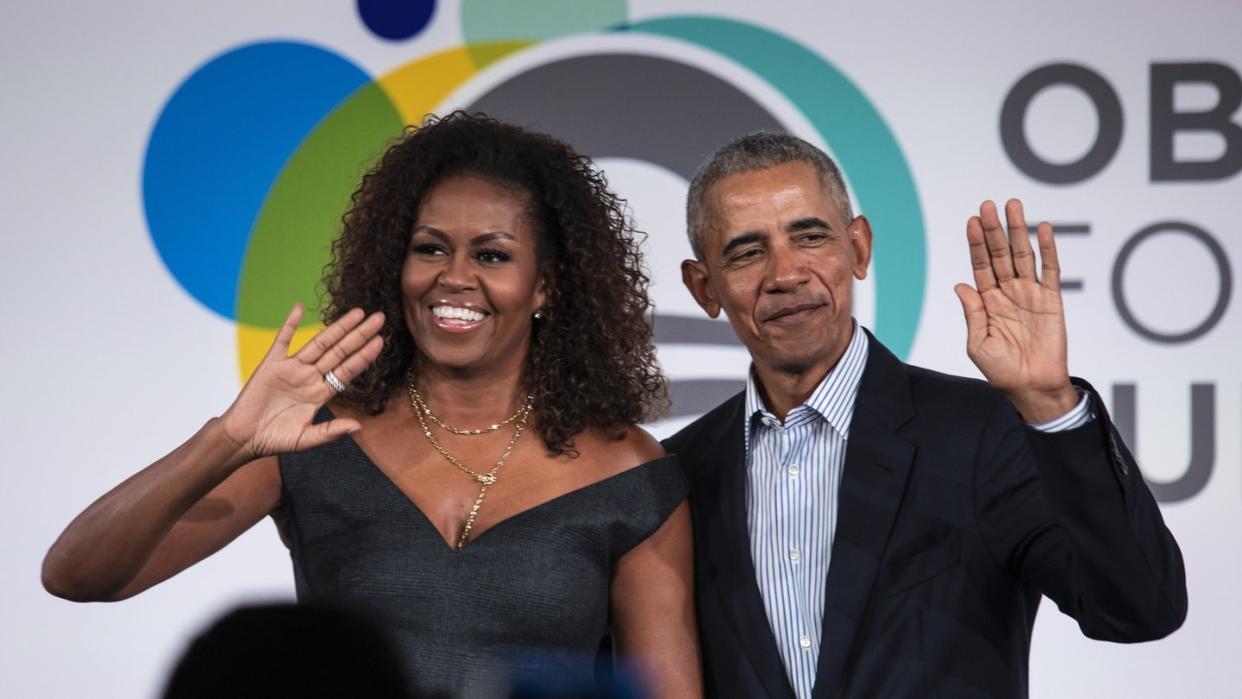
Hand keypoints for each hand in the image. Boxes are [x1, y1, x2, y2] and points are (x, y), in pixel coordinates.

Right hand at [219, 304, 384, 458]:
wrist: (243, 438)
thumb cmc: (274, 440)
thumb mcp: (306, 439)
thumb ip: (331, 431)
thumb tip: (358, 426)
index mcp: (321, 393)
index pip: (348, 370)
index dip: (364, 356)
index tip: (381, 341)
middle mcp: (310, 377)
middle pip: (340, 351)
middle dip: (360, 335)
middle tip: (379, 318)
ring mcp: (292, 368)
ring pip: (319, 343)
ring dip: (337, 327)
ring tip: (357, 312)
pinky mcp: (270, 364)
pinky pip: (282, 340)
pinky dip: (289, 323)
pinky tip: (299, 307)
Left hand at [954, 199, 1076, 422]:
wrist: (1032, 387)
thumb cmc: (1002, 371)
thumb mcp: (978, 344)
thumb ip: (972, 314)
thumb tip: (960, 286)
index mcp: (987, 301)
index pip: (980, 266)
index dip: (976, 244)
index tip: (972, 222)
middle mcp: (1008, 292)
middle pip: (999, 254)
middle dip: (994, 230)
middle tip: (989, 205)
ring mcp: (1030, 294)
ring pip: (1023, 255)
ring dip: (1018, 231)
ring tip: (1014, 206)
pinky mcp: (1052, 300)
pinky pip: (1050, 270)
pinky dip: (1048, 249)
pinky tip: (1043, 229)